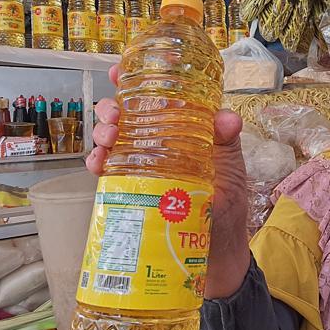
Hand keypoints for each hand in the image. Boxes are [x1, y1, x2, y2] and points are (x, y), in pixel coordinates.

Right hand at [86, 65, 252, 298]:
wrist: (217, 258)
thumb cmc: (227, 208)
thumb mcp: (232, 171)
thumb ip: (228, 143)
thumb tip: (227, 117)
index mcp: (183, 132)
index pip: (157, 98)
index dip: (135, 81)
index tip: (118, 71)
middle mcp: (159, 146)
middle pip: (128, 116)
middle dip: (113, 108)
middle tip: (113, 115)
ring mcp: (143, 169)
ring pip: (114, 141)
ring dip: (104, 133)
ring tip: (107, 138)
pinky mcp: (132, 193)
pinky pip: (108, 173)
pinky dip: (98, 164)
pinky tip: (98, 163)